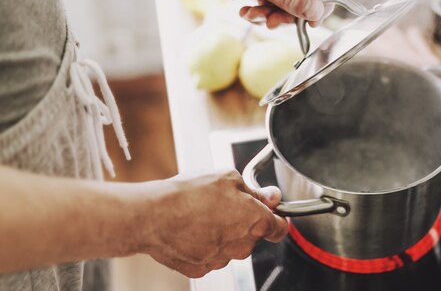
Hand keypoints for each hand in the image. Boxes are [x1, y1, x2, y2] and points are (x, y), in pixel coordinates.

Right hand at [143, 170, 287, 277]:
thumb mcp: (229, 177)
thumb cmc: (190, 194)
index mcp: (255, 222)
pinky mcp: (201, 269)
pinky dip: (205, 243)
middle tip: (224, 203)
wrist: (153, 216)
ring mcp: (221, 260)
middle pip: (253, 235)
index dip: (276, 217)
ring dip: (224, 232)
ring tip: (202, 213)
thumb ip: (256, 191)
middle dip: (244, 220)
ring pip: (231, 246)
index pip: (280, 228)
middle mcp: (242, 246)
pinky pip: (211, 255)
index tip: (270, 211)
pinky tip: (192, 228)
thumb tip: (272, 197)